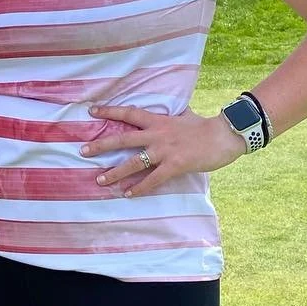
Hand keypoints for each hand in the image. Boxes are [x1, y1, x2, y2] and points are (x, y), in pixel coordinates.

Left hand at [81, 103, 246, 195]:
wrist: (224, 135)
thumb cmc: (204, 127)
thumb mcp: (183, 116)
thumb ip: (170, 116)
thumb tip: (167, 111)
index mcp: (158, 120)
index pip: (129, 114)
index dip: (109, 111)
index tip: (91, 111)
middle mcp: (157, 134)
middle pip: (123, 139)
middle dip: (101, 145)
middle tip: (82, 151)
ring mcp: (165, 151)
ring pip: (134, 162)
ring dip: (115, 172)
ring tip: (99, 180)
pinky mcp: (175, 166)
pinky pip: (153, 179)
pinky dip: (140, 188)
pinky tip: (128, 195)